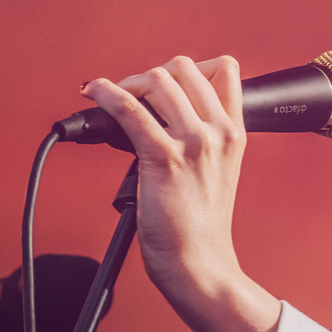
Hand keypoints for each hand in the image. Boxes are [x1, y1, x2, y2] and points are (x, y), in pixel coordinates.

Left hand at [83, 56, 280, 331]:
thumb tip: (163, 114)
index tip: (165, 83)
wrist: (199, 264)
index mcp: (235, 133)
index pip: (225, 70)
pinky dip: (107, 94)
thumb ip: (204, 140)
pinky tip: (96, 94)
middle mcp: (219, 132)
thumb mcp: (219, 172)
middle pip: (185, 67)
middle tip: (132, 94)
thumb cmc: (200, 227)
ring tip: (111, 98)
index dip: (192, 67)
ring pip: (158, 80)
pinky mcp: (164, 157)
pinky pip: (130, 109)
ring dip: (128, 82)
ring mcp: (194, 143)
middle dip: (152, 74)